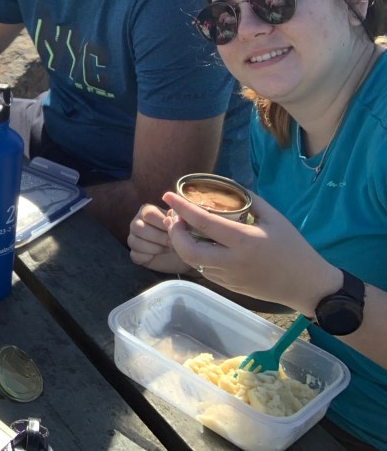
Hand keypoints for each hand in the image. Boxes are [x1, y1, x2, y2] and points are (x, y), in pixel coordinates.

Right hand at [128, 201, 191, 273]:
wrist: (185, 254)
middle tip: (173, 243)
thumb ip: (176, 217)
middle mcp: (137, 222)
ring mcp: (133, 238)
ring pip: (134, 241)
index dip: (163, 224)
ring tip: (168, 249)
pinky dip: (149, 256)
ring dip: (155, 247)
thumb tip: (170, 213)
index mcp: (147, 211)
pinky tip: (160, 255)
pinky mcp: (134, 254)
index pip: (148, 214)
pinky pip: (135, 255)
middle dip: (159, 237)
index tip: (175, 231)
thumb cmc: (183, 235)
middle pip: (138, 227)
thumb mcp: (183, 224)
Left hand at [164, 191, 338, 313]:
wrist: (308, 286)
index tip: (168, 195)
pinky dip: (194, 255)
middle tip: (173, 217)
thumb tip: (228, 187)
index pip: (203, 223)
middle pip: (187, 250)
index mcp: (244, 241)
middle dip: (173, 232)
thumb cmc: (294, 248)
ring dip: (180, 243)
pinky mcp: (228, 287)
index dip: (181, 208)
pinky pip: (203, 270)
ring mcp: (228, 277)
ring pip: (192, 261)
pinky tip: (197, 242)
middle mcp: (232, 261)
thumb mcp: (275, 218)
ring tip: (180, 227)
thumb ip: (250, 201)